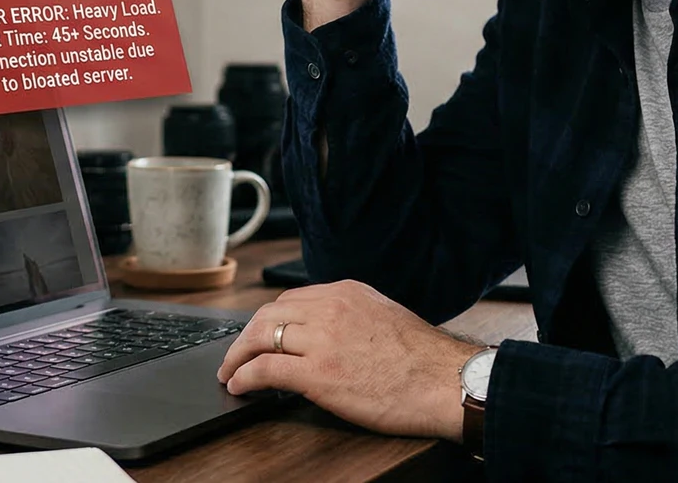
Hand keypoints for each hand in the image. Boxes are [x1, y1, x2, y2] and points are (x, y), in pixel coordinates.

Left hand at [217, 279, 482, 440]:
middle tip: (235, 355)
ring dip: (237, 356)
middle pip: (268, 314)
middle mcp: (331, 307)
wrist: (447, 382)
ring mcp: (323, 338)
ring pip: (260, 337)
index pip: (290, 300)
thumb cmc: (425, 361)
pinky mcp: (319, 372)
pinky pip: (265, 369)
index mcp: (347, 292)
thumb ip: (352, 318)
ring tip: (230, 372)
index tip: (258, 335)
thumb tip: (327, 335)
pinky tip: (238, 385)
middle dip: (245, 336)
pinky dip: (244, 376)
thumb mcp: (384, 318)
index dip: (267, 321)